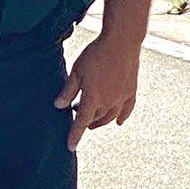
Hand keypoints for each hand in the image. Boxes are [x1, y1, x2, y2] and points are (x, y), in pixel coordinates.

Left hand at [54, 32, 140, 151]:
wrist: (122, 41)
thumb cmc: (96, 54)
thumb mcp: (77, 71)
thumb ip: (68, 90)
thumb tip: (58, 106)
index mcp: (93, 98)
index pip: (81, 122)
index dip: (74, 136)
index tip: (70, 147)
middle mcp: (108, 102)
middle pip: (95, 119)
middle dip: (86, 121)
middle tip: (78, 114)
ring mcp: (121, 98)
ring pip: (110, 117)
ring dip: (101, 121)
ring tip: (93, 118)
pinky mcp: (131, 91)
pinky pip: (126, 110)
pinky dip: (122, 117)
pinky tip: (119, 122)